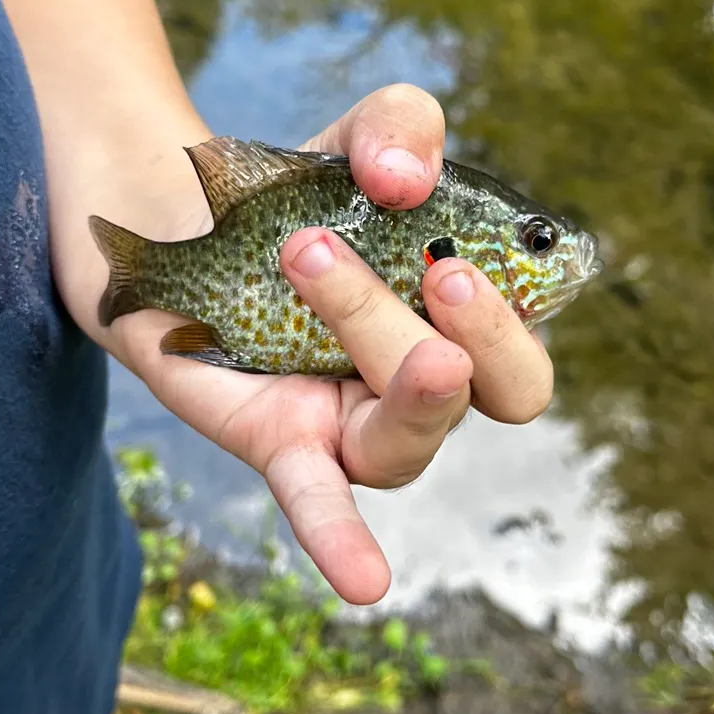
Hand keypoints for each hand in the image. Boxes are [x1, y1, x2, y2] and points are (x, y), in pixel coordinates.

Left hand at [106, 84, 553, 604]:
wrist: (179, 219)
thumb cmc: (294, 194)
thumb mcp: (358, 138)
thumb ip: (403, 128)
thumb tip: (403, 181)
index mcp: (467, 321)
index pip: (534, 337)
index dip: (521, 307)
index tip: (466, 249)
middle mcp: (426, 385)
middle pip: (496, 396)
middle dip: (480, 336)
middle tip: (436, 268)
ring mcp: (356, 422)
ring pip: (406, 432)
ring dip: (371, 335)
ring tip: (309, 256)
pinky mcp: (282, 441)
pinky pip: (321, 504)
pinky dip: (344, 542)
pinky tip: (367, 584)